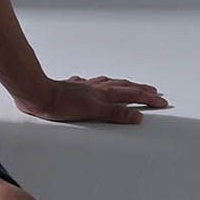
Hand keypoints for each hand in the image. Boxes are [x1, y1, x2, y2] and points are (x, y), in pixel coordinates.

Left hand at [14, 75, 169, 124]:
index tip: (162, 102)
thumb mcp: (92, 112)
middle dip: (139, 89)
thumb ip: (115, 114)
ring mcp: (82, 86)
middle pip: (122, 86)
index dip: (148, 99)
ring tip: (128, 84)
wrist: (36, 94)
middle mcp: (95, 88)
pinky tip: (89, 84)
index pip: (131, 95)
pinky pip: (87, 84)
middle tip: (153, 91)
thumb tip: (137, 116)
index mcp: (103, 94)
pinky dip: (94, 84)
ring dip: (120, 85)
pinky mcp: (69, 87)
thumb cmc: (61, 105)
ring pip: (106, 83)